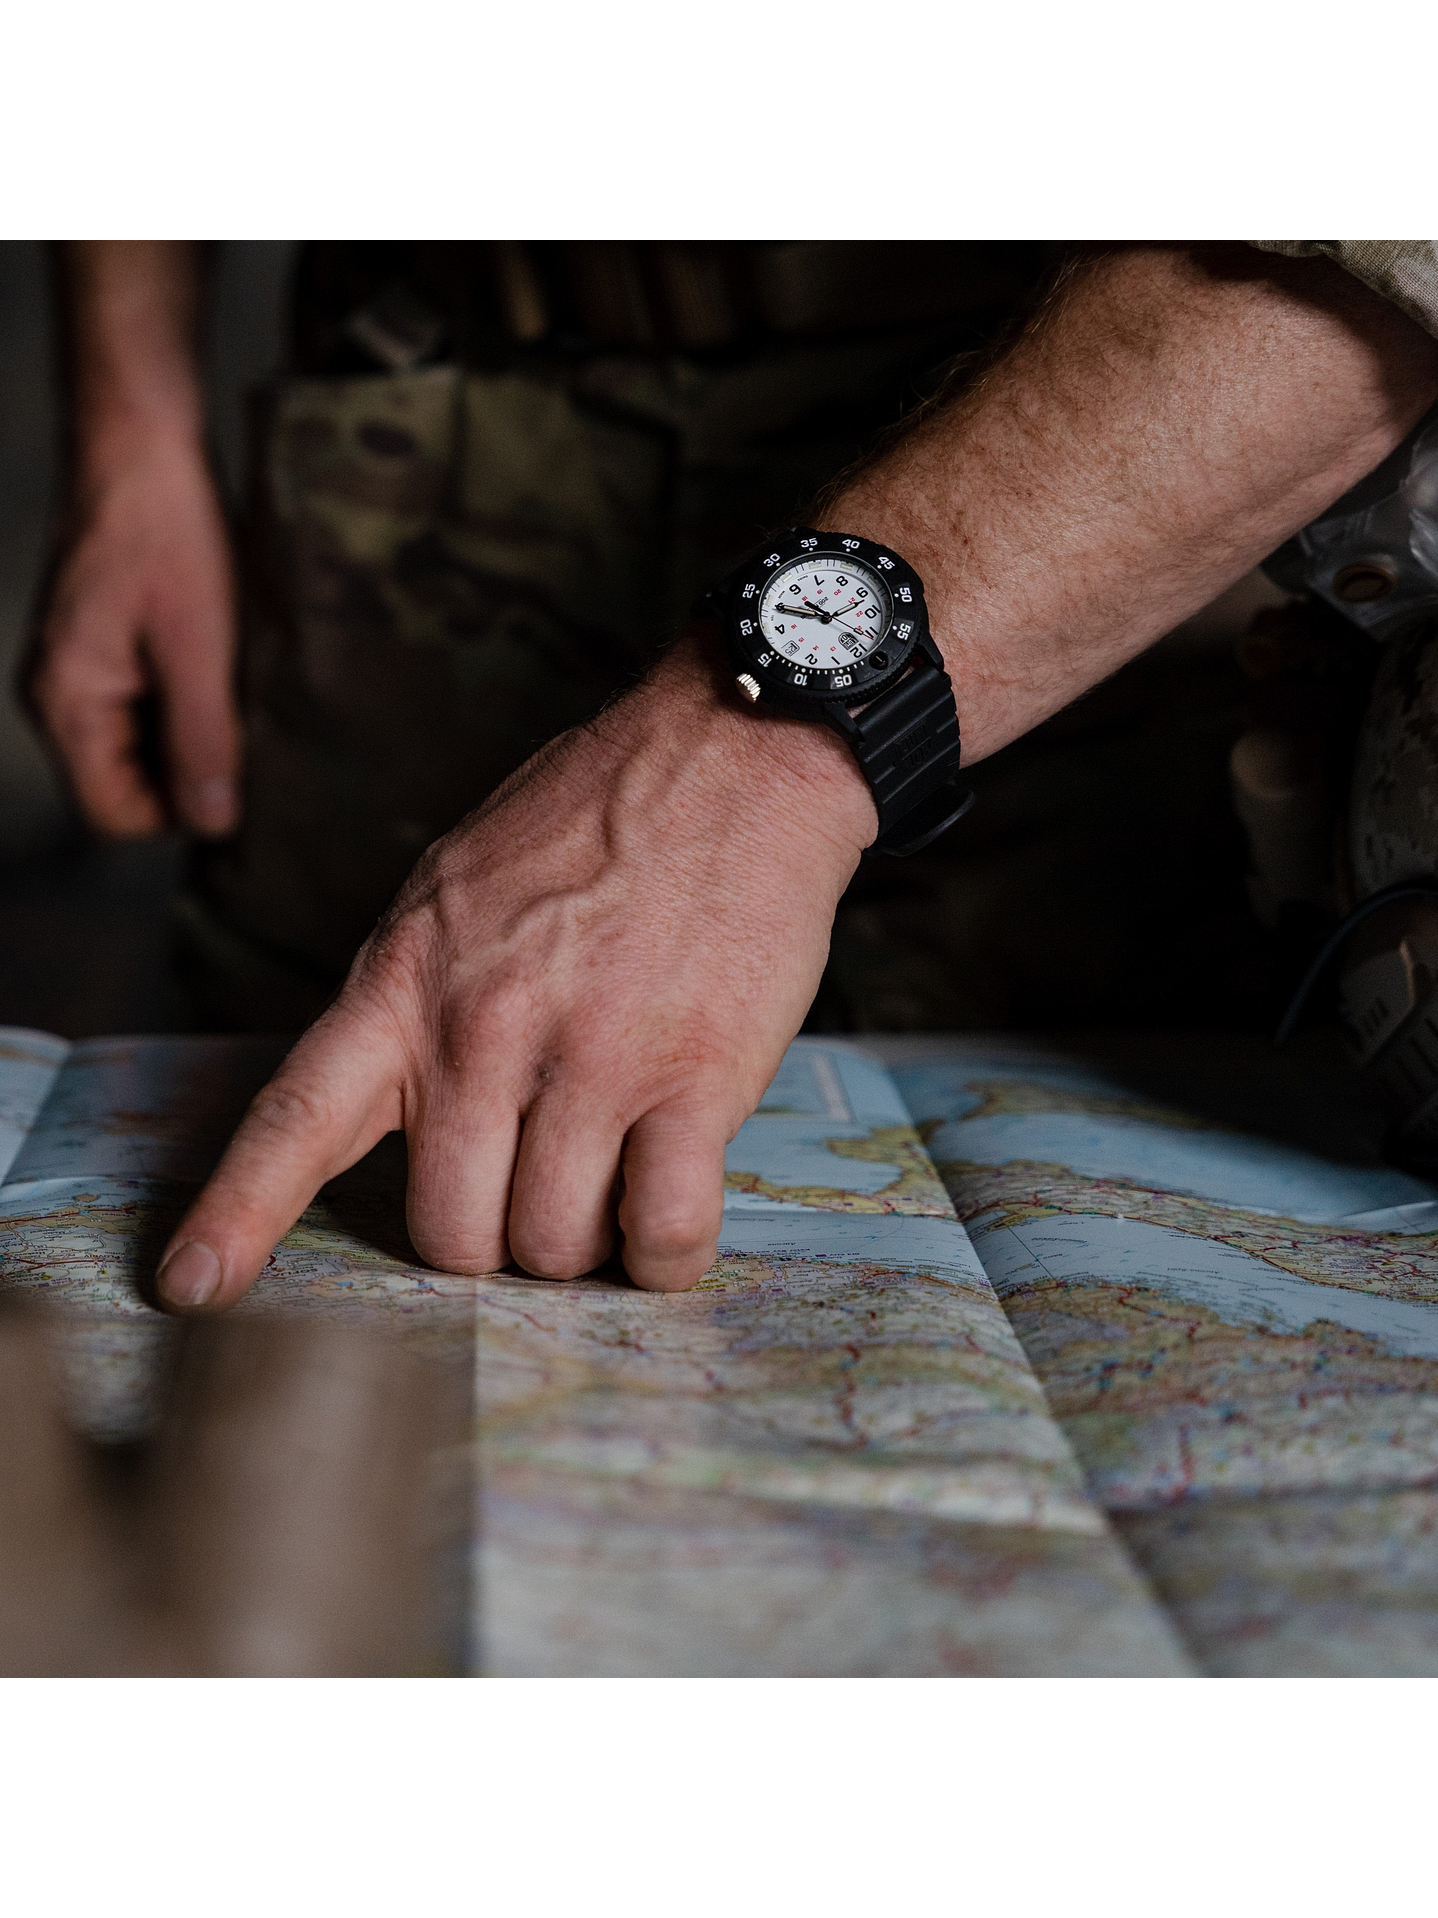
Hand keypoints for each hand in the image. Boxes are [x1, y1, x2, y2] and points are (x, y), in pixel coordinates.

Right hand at [30, 428, 240, 836]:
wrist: (144, 444)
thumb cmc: (165, 533)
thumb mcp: (199, 647)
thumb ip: (203, 739)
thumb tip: (213, 822)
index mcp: (66, 703)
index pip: (114, 814)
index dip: (180, 814)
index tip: (238, 784)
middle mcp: (60, 695)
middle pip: (129, 785)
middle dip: (191, 771)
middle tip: (250, 732)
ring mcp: (80, 671)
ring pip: (144, 747)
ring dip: (195, 733)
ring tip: (236, 690)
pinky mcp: (105, 647)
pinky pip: (148, 704)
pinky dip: (189, 700)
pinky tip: (223, 667)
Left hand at [155, 632, 877, 1309]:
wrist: (733, 753)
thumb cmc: (595, 818)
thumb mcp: (455, 887)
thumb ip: (415, 998)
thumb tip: (405, 1115)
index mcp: (405, 978)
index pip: (296, 1118)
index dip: (237, 1215)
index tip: (189, 1284)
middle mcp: (482, 1028)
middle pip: (451, 1231)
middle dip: (493, 1237)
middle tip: (538, 1184)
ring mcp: (590, 1057)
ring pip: (553, 1244)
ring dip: (585, 1241)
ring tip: (614, 1172)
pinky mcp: (695, 1078)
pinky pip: (663, 1232)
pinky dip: (663, 1254)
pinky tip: (667, 1220)